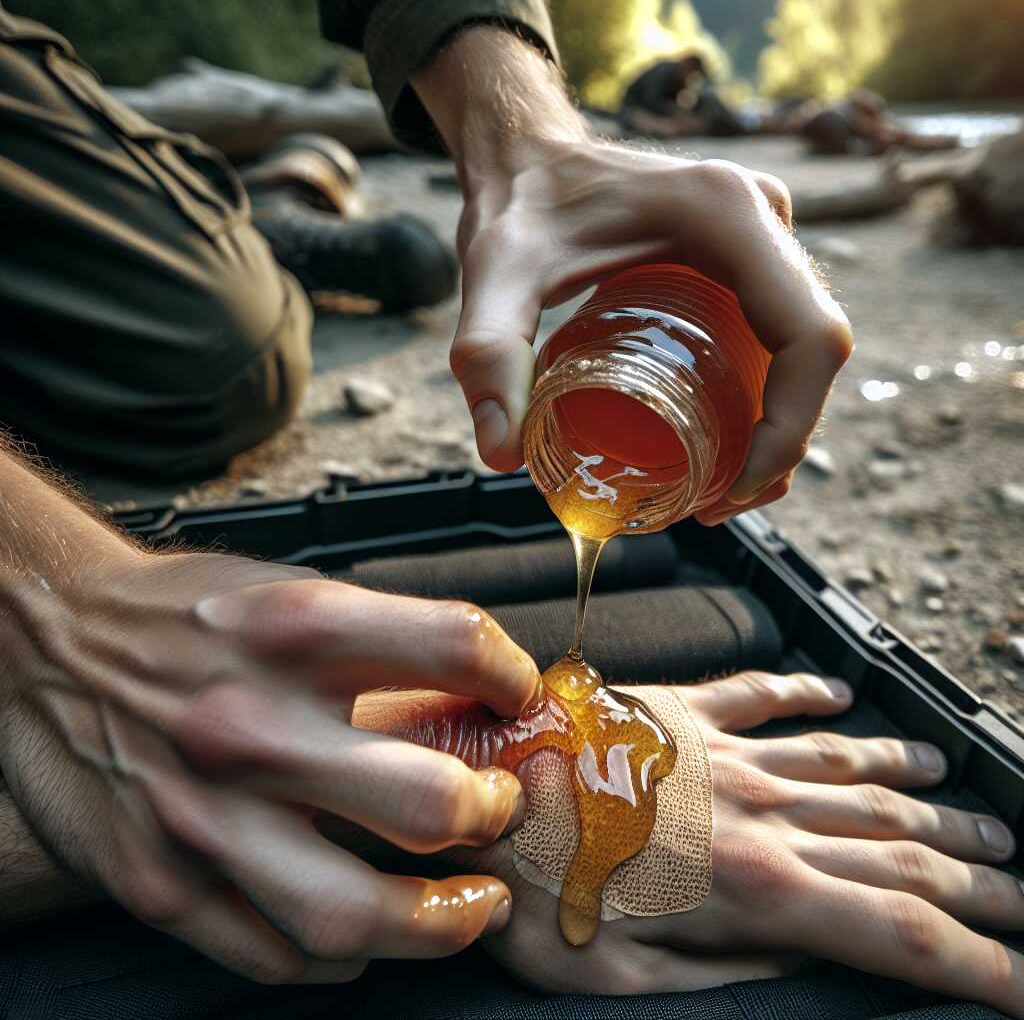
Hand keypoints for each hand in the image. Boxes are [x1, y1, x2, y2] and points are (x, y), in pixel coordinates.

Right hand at [0, 551, 542, 981]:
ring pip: (351, 915)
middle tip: (496, 812)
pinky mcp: (156, 881)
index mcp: (297, 627)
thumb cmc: (183, 616)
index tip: (517, 699)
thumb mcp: (287, 595)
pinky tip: (369, 931)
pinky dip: (344, 955)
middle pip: (427, 802)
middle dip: (489, 816)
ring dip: (439, 923)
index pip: (457, 647)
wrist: (49, 638)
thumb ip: (382, 646)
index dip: (512, 677)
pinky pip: (273, 955)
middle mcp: (251, 722)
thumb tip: (477, 703)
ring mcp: (200, 815)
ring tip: (471, 906)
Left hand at [353, 673, 1023, 1014]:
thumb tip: (803, 959)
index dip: (982, 964)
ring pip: (846, 767)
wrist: (481, 783)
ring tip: (963, 791)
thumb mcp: (626, 980)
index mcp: (755, 889)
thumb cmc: (534, 890)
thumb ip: (730, 973)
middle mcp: (758, 811)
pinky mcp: (679, 710)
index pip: (900, 932)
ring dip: (915, 785)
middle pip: (896, 845)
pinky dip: (810, 696)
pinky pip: (761, 694)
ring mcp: (722, 751)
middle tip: (1022, 885)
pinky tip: (843, 695)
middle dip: (974, 875)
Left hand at [413, 27, 852, 522]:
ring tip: (717, 493)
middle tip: (715, 507)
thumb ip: (487, 356)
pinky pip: (780, 333)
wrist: (527, 156)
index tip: (732, 489)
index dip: (791, 426)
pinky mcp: (747, 254)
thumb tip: (501, 457)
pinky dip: (767, 397)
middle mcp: (763, 218)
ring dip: (780, 428)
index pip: (808, 335)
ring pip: (803, 347)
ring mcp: (762, 235)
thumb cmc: (517, 206)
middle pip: (813, 351)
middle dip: (781, 442)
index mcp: (728, 214)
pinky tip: (724, 445)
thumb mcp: (495, 276)